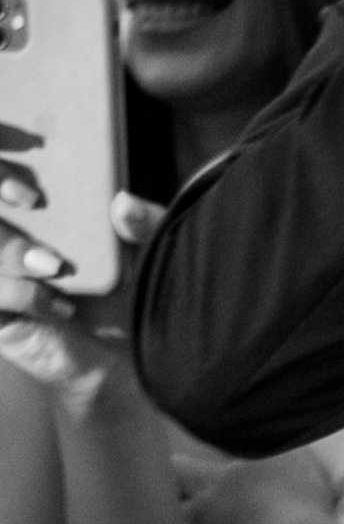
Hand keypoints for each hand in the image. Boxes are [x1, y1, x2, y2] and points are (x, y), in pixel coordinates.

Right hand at [0, 192, 160, 419]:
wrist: (125, 357)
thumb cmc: (131, 295)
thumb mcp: (148, 254)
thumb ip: (145, 224)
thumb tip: (124, 202)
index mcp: (40, 207)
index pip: (8, 179)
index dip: (3, 166)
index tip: (27, 176)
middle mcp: (12, 234)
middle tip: (29, 199)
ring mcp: (1, 272)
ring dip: (9, 247)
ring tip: (53, 265)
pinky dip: (21, 292)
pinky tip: (59, 305)